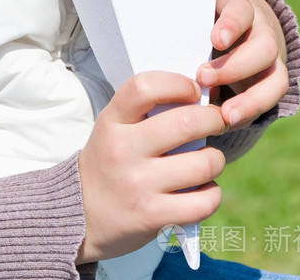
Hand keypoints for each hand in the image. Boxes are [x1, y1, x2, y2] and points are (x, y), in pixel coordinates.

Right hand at [77, 71, 225, 262]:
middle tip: (218, 121)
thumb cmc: (109, 162)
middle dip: (215, 119)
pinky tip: (204, 190)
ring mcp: (137, 185)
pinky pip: (203, 201)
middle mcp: (123, 150)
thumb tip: (200, 98)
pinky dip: (212, 194)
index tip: (193, 91)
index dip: (179, 83)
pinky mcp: (152, 216)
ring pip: (203, 163)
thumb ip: (146, 111)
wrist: (81, 215)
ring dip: (216, 160)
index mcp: (112, 121)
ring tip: (210, 161)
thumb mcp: (113, 128)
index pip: (146, 87)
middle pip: (186, 122)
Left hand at [197, 0, 288, 129]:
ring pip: (277, 78)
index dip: (232, 25)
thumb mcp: (196, 19)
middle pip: (265, 46)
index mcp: (239, 9)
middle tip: (204, 78)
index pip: (241, 11)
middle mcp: (262, 32)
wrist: (233, 31)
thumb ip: (187, 32)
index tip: (216, 40)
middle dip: (236, 67)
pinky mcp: (273, 82)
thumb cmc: (203, 25)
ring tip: (225, 116)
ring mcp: (272, 60)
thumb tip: (159, 49)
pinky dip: (251, 112)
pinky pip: (272, 100)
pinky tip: (230, 121)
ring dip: (251, 99)